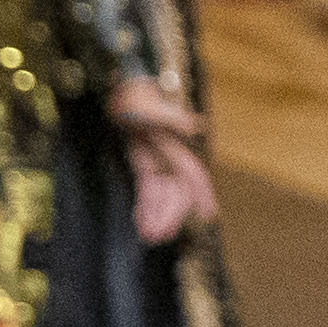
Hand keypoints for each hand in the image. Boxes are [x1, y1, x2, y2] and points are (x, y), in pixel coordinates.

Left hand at [108, 74, 217, 244]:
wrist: (118, 90)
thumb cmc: (135, 96)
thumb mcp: (149, 106)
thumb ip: (170, 118)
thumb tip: (195, 126)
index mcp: (174, 145)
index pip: (192, 174)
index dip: (202, 194)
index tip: (209, 214)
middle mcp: (168, 156)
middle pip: (175, 191)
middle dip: (170, 214)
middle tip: (159, 236)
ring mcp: (155, 161)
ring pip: (161, 195)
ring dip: (157, 216)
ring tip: (149, 236)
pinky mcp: (142, 164)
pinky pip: (147, 190)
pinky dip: (146, 207)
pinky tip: (141, 222)